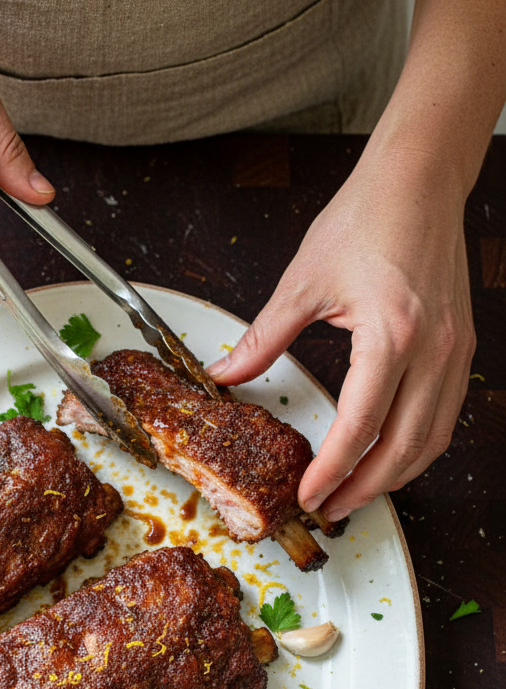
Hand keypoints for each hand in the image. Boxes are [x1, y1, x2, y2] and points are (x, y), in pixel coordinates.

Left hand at [207, 144, 475, 519]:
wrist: (418, 180)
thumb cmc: (365, 218)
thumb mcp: (302, 282)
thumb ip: (263, 338)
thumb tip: (225, 373)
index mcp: (391, 335)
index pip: (360, 428)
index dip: (331, 471)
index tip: (308, 495)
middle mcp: (434, 350)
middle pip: (404, 448)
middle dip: (365, 488)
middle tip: (331, 508)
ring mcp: (456, 351)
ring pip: (433, 439)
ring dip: (396, 475)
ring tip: (358, 491)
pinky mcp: (462, 346)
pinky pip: (446, 414)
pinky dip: (418, 445)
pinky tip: (390, 452)